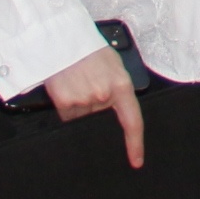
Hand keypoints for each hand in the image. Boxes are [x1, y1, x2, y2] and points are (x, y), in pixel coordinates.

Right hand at [45, 43, 145, 168]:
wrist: (63, 37)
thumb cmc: (90, 50)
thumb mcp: (113, 66)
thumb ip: (116, 90)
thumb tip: (111, 112)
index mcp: (121, 87)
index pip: (133, 122)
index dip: (135, 145)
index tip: (136, 161)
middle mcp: (103, 96)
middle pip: (100, 118)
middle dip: (97, 111)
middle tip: (89, 89)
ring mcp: (83, 100)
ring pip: (82, 116)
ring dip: (80, 106)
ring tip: (77, 82)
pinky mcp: (64, 101)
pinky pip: (67, 114)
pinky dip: (67, 104)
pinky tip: (67, 87)